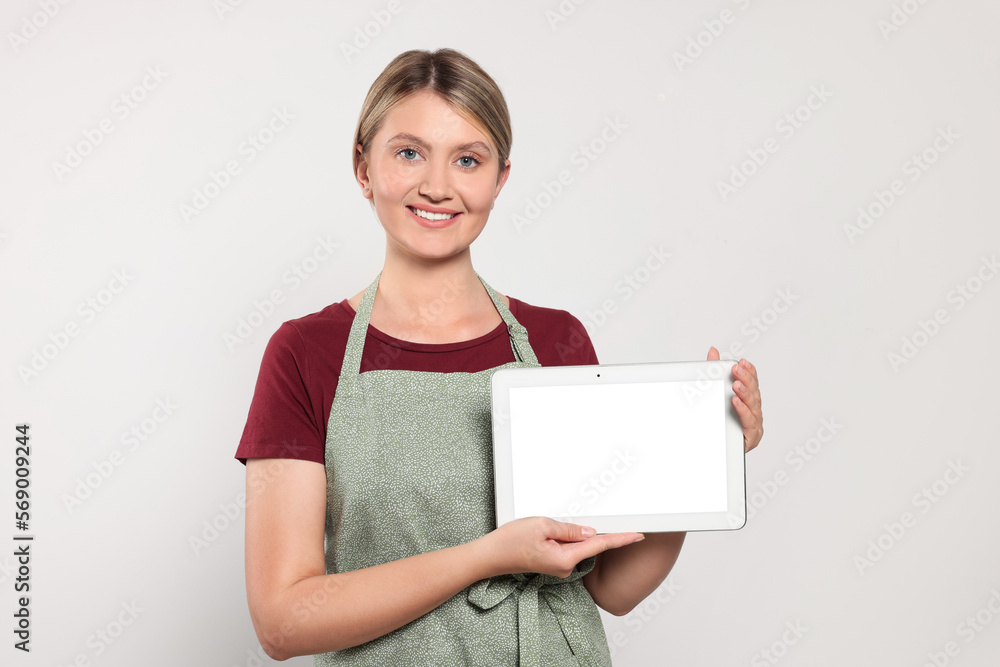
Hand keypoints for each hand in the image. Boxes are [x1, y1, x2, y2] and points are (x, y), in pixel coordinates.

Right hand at [478, 517, 642, 578]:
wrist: (489, 556)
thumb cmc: (510, 541)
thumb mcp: (542, 525)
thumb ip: (570, 529)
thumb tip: (590, 531)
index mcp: (566, 558)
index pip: (599, 546)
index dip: (621, 538)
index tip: (638, 535)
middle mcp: (565, 567)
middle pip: (588, 544)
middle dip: (592, 531)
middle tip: (587, 518)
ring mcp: (558, 567)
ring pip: (576, 545)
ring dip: (574, 533)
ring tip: (552, 526)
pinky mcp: (552, 563)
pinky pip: (566, 548)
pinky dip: (566, 538)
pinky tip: (552, 531)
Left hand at [707, 346, 762, 452]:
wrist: (716, 447)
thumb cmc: (721, 419)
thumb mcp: (715, 391)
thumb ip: (715, 370)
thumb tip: (713, 351)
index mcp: (748, 398)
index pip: (752, 382)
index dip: (749, 371)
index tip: (742, 362)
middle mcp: (753, 409)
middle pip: (753, 391)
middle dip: (746, 379)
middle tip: (737, 369)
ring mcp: (754, 422)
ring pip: (753, 405)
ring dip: (745, 394)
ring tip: (736, 385)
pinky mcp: (751, 436)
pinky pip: (749, 422)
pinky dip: (742, 411)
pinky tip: (736, 402)